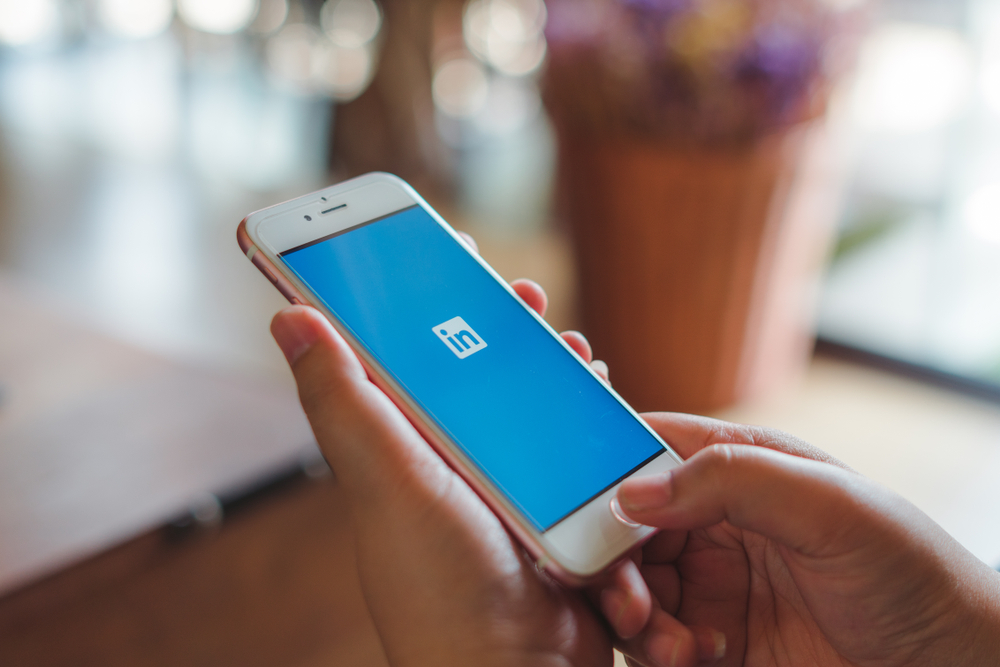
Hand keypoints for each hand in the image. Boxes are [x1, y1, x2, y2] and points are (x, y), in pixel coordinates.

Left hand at [270, 240, 654, 666]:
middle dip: (492, 325)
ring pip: (524, 406)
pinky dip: (583, 418)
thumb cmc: (443, 591)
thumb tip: (287, 316)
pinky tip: (593, 396)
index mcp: (398, 450)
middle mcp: (446, 465)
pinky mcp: (552, 509)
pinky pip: (570, 448)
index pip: (394, 357)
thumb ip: (346, 402)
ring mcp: (502, 487)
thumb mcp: (389, 485)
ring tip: (562, 342)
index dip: (406, 301)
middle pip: (466, 374)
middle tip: (515, 291)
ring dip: (545, 368)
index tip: (427, 249)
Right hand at [602, 413, 999, 665]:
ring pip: (627, 587)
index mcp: (737, 468)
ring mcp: (710, 584)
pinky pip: (650, 641)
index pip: (645, 450)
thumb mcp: (832, 508)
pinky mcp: (710, 641)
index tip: (573, 504)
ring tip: (671, 640)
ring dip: (632, 613)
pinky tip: (699, 654)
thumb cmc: (912, 573)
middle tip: (625, 594)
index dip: (601, 469)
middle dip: (608, 558)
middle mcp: (713, 522)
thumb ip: (734, 480)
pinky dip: (655, 650)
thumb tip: (634, 490)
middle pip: (620, 526)